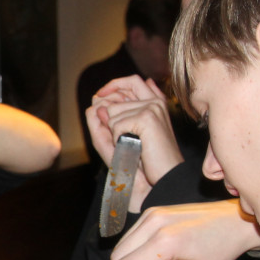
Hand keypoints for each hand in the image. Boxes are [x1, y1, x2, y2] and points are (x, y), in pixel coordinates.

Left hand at [88, 76, 183, 208]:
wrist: (161, 178)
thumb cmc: (143, 160)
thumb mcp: (122, 136)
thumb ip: (109, 116)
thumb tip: (97, 100)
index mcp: (155, 103)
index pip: (131, 81)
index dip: (113, 86)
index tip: (99, 96)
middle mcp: (155, 102)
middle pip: (114, 100)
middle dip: (110, 121)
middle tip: (127, 141)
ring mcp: (152, 108)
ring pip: (112, 113)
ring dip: (115, 134)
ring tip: (133, 146)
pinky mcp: (146, 117)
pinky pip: (115, 124)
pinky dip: (119, 140)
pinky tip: (135, 148)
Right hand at [103, 201, 259, 259]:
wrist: (234, 220)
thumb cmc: (220, 249)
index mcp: (164, 242)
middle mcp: (153, 223)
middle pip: (117, 257)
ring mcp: (150, 214)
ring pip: (120, 246)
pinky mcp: (151, 211)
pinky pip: (129, 236)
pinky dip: (132, 250)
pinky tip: (150, 258)